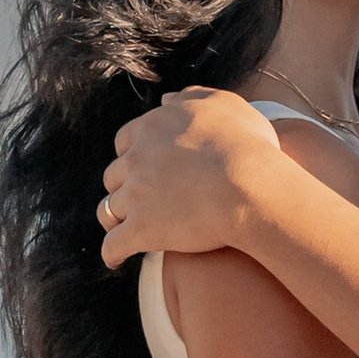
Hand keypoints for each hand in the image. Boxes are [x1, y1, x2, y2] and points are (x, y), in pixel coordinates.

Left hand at [99, 90, 281, 265]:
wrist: (250, 185)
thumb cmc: (246, 145)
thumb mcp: (224, 105)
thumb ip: (192, 97)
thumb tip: (167, 99)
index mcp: (152, 128)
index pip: (125, 141)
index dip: (132, 155)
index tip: (144, 168)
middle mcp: (136, 159)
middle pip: (113, 175)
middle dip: (123, 187)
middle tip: (140, 200)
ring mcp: (135, 196)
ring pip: (108, 210)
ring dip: (115, 219)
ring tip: (125, 230)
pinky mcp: (141, 230)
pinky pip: (113, 245)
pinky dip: (111, 253)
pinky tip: (116, 260)